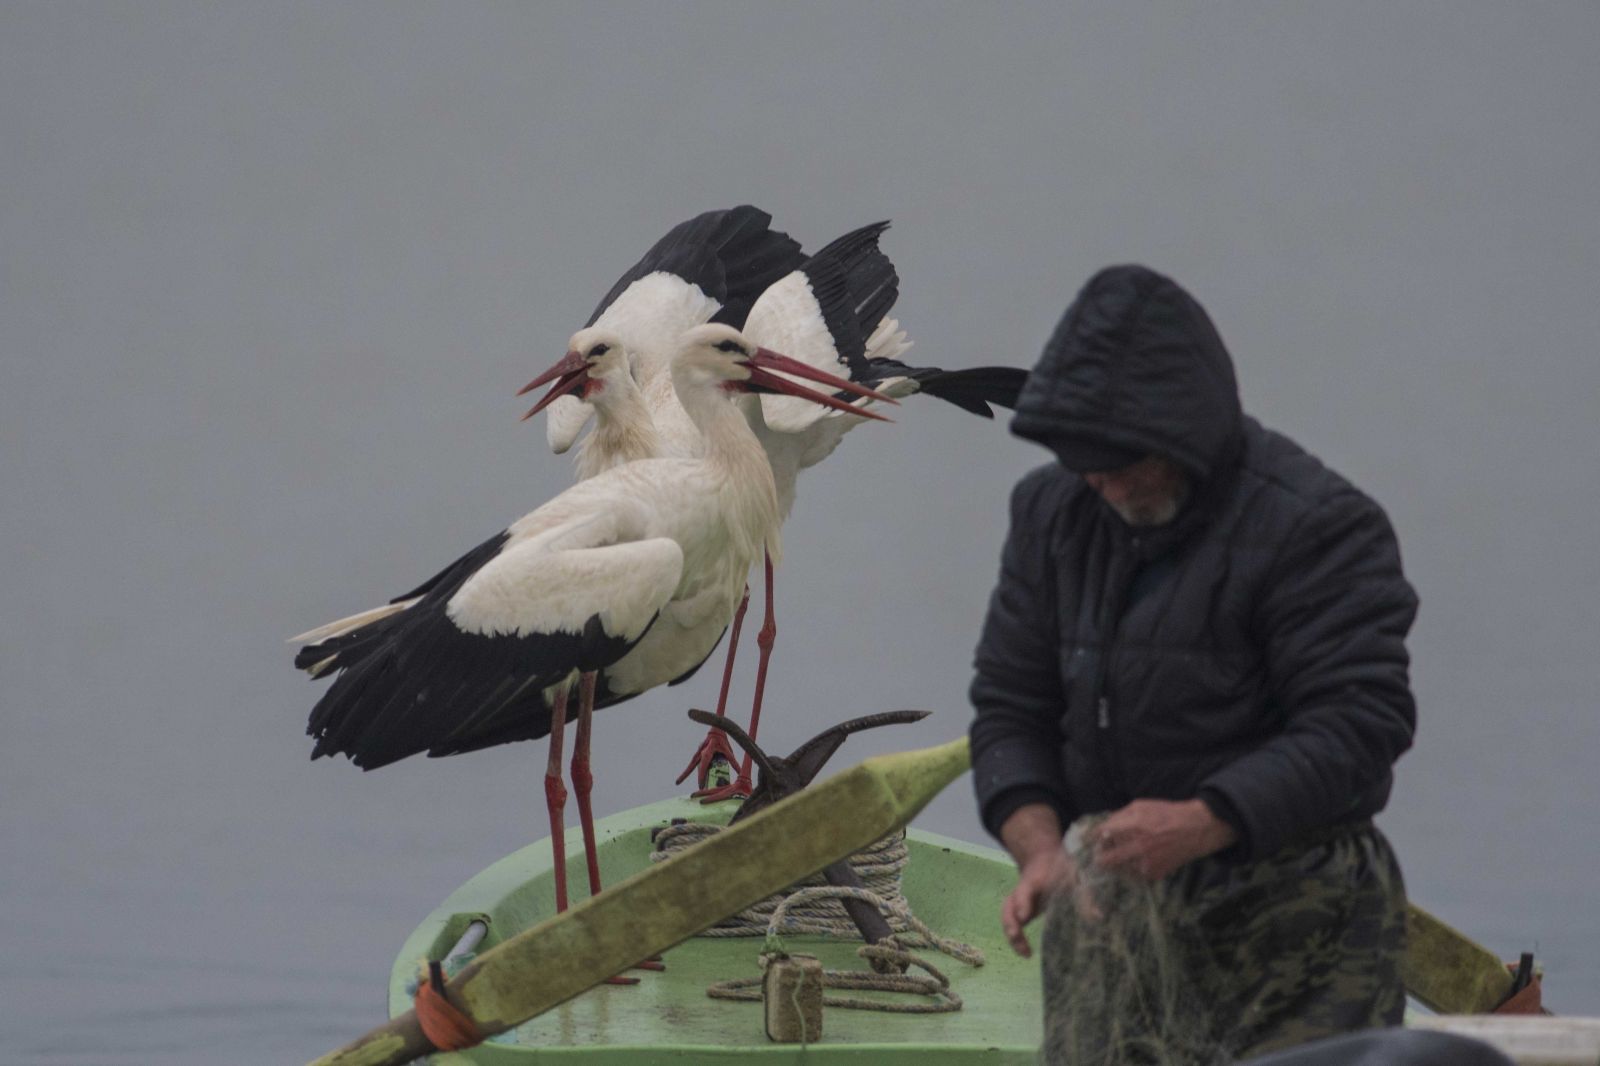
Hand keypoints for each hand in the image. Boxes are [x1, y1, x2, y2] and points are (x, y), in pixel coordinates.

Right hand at [1001, 846, 1074, 956]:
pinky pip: (1011, 923)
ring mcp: (1017, 900)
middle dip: (1010, 923)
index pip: (1023, 891)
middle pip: (1008, 906)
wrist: (1042, 858)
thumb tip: (1098, 917)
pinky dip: (1015, 938)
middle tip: (1017, 937)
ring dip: (1012, 934)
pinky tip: (1026, 952)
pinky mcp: (1018, 909)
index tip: (1025, 918)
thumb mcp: (1073, 877)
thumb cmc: (1059, 868)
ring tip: (1025, 953)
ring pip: (1007, 916)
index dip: (1022, 903)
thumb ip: (1083, 897)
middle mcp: (1021, 891)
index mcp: (1032, 880)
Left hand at [1084, 798, 1236, 881]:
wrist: (1195, 829)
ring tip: (1122, 856)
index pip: (1101, 835)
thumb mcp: (1140, 805)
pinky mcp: (1154, 874)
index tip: (1084, 842)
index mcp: (1132, 826)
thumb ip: (1119, 816)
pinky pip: (1134, 875)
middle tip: (1098, 856)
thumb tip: (1102, 827)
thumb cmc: (1166, 813)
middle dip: (1099, 858)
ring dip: (1116, 865)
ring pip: (1118, 870)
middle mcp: (1137, 846)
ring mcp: (1146, 862)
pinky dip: (1131, 870)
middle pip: (1105, 860)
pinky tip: (1136, 861)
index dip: (1090, 839)